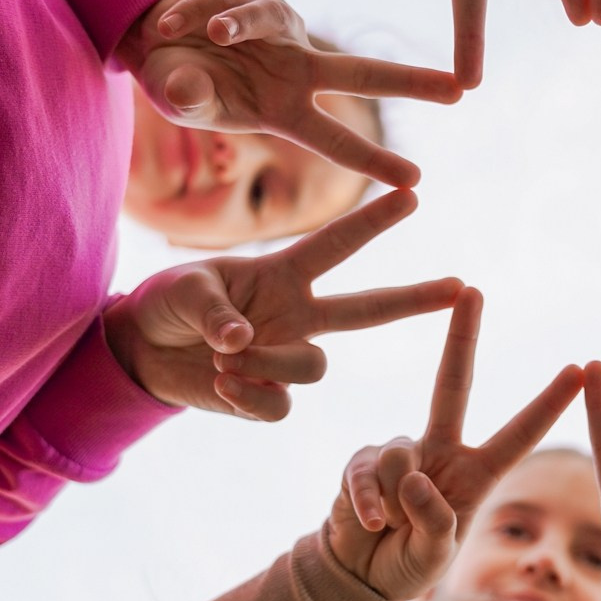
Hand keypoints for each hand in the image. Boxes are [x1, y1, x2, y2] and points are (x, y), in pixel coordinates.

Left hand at [104, 189, 459, 418]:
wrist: (142, 350)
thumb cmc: (167, 302)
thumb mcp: (183, 292)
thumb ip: (216, 311)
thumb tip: (243, 342)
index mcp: (281, 274)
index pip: (336, 244)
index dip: (373, 220)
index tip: (412, 193)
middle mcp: (295, 315)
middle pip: (366, 309)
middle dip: (413, 298)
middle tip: (458, 285)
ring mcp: (285, 357)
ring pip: (314, 367)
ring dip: (269, 364)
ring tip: (223, 359)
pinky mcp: (266, 397)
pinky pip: (281, 406)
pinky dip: (252, 397)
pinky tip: (222, 385)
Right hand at [118, 0, 462, 188]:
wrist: (155, 38)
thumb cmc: (177, 82)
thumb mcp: (177, 98)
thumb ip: (187, 100)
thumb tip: (196, 91)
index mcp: (282, 110)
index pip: (334, 139)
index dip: (372, 161)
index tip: (416, 182)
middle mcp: (293, 68)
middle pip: (359, 73)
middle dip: (409, 81)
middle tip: (458, 92)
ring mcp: (280, 27)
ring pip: (265, 18)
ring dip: (232, 25)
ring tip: (204, 34)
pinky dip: (198, 11)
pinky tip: (171, 22)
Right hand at [326, 288, 582, 600]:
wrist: (356, 574)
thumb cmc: (409, 562)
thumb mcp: (435, 552)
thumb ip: (433, 518)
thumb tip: (413, 476)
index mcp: (476, 473)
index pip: (519, 434)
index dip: (548, 404)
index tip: (579, 369)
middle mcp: (441, 451)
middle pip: (453, 385)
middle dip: (462, 337)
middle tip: (472, 291)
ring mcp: (401, 452)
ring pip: (401, 457)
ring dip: (398, 502)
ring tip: (392, 529)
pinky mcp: (361, 460)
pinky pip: (368, 472)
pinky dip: (369, 503)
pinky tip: (371, 523)